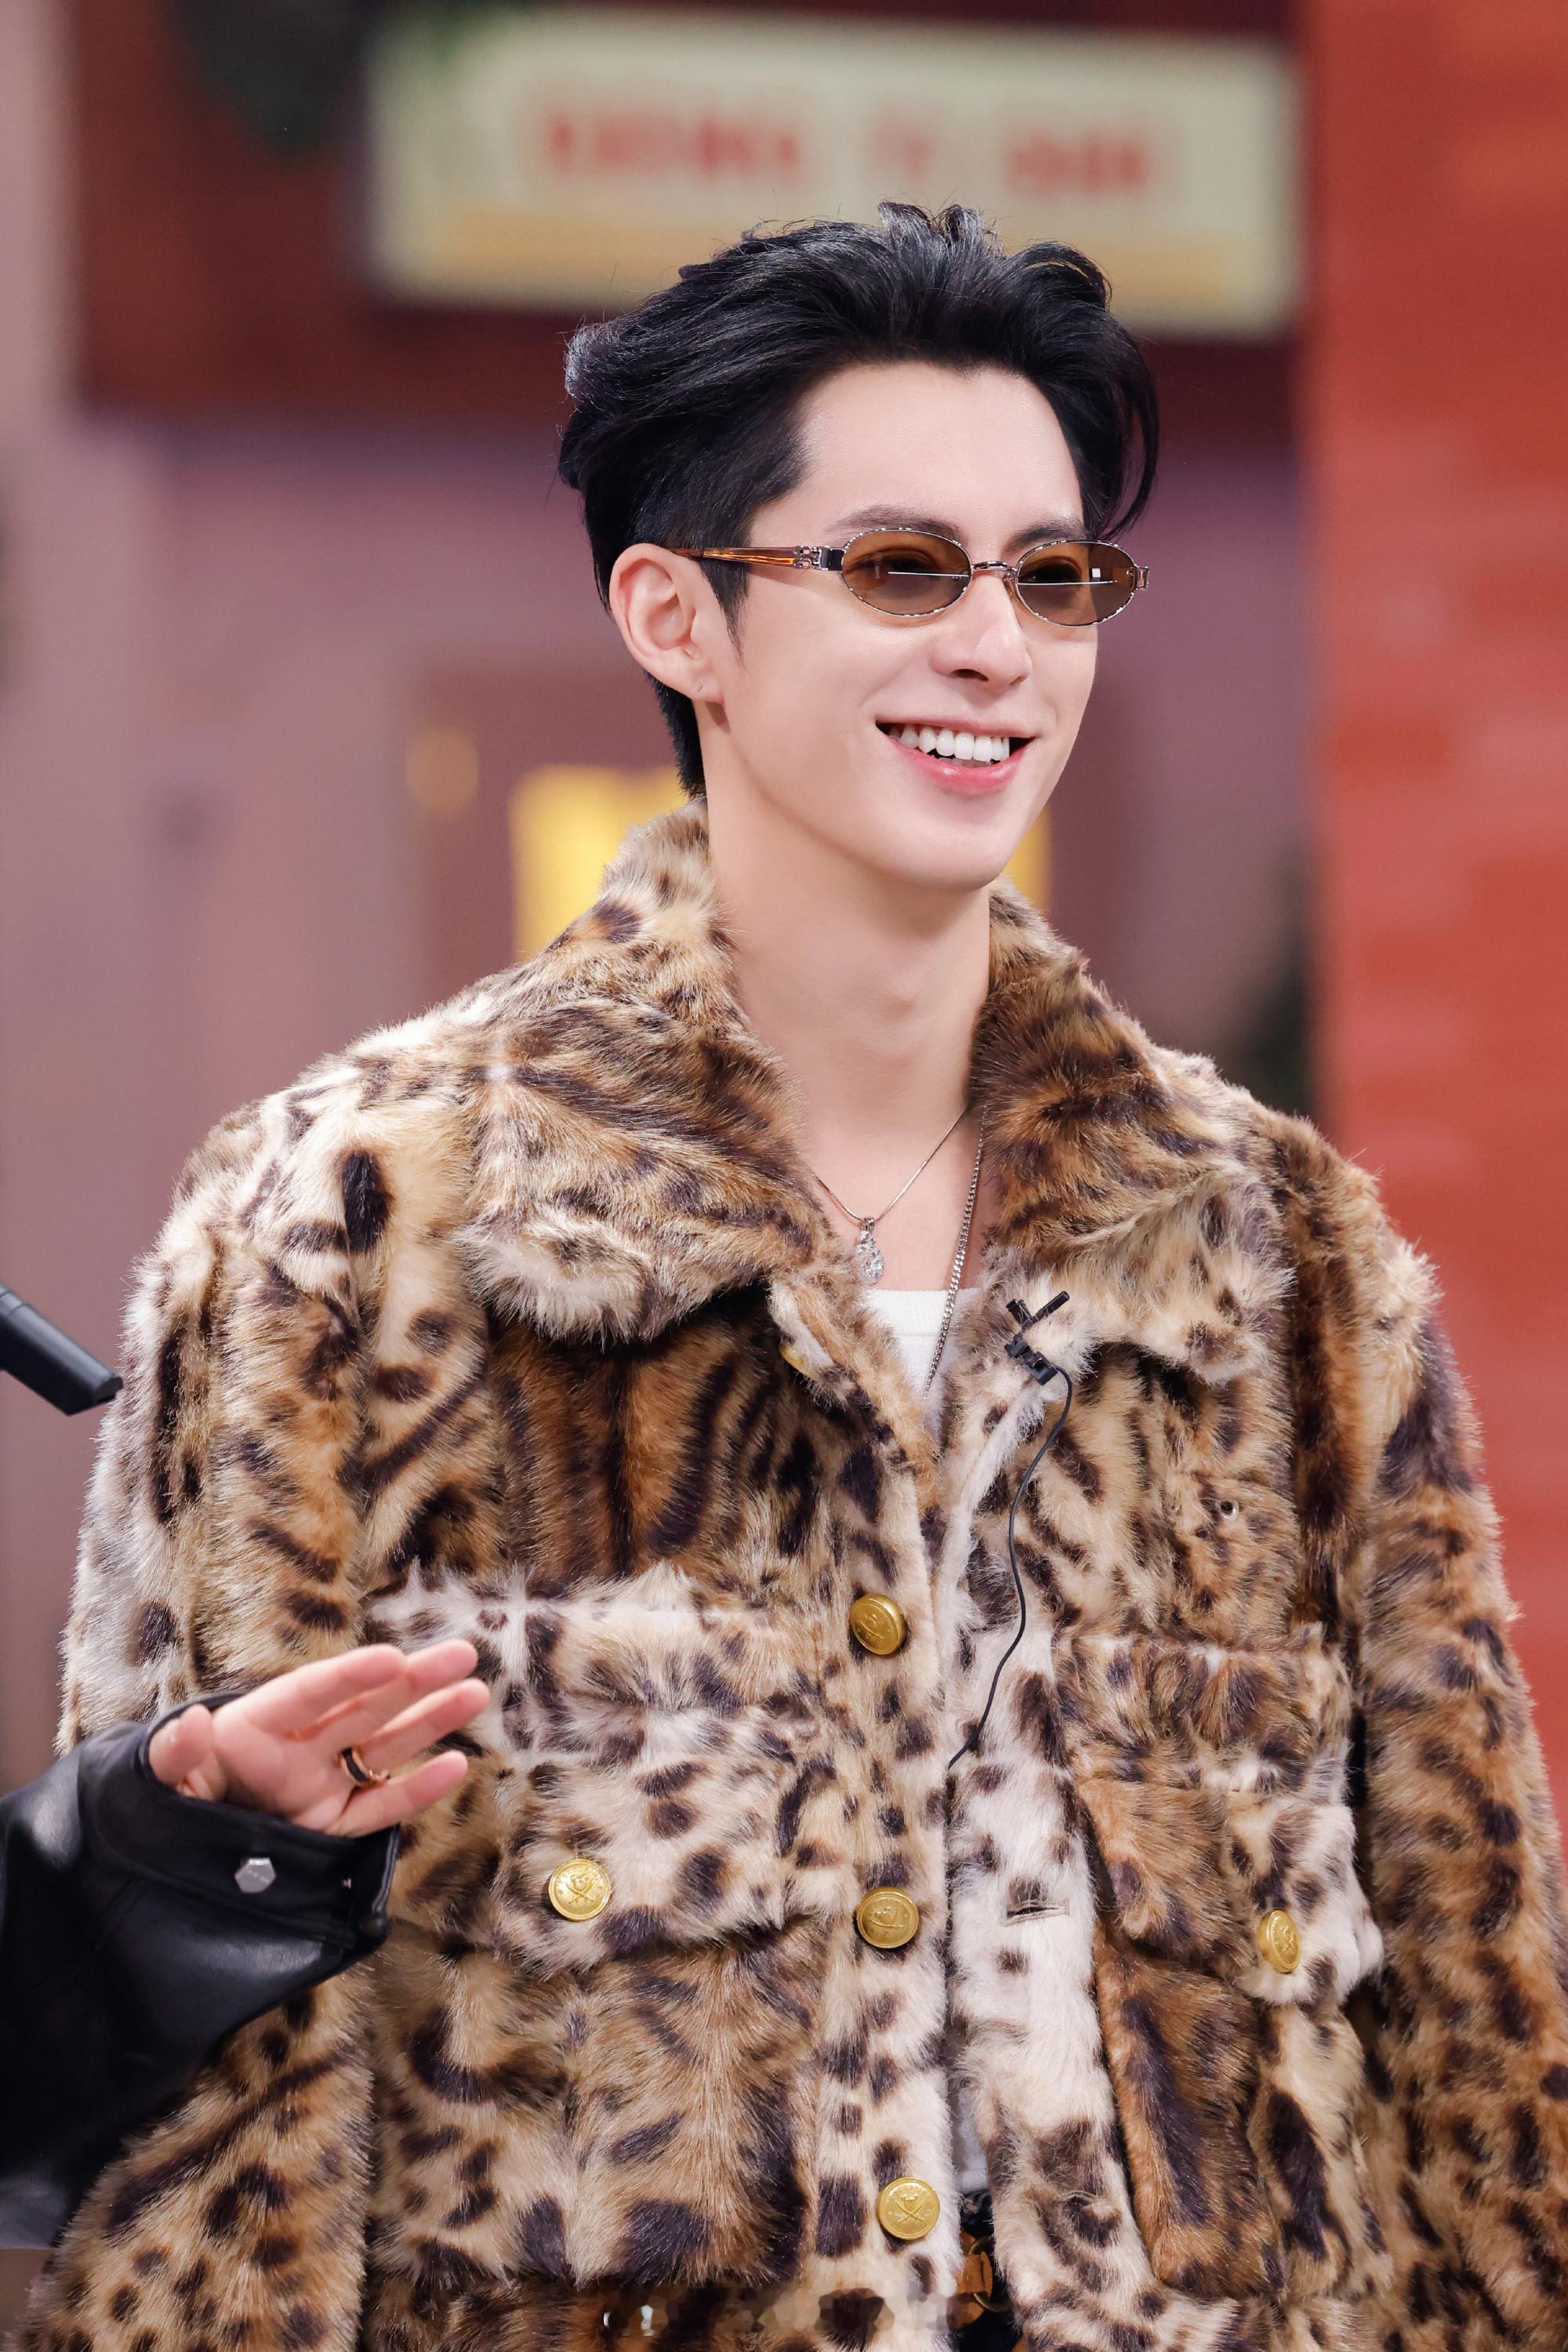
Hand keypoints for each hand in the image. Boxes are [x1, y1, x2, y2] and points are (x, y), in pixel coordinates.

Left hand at [145, 1640, 488, 1835]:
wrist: (157, 1878)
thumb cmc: (153, 1816)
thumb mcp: (153, 1787)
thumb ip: (173, 1757)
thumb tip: (193, 1723)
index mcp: (251, 1731)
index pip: (307, 1696)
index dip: (349, 1677)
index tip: (391, 1657)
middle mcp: (293, 1753)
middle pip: (361, 1709)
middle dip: (412, 1682)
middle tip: (462, 1654)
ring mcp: (317, 1789)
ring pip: (382, 1749)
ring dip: (428, 1721)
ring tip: (474, 1693)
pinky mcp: (330, 1829)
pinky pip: (378, 1807)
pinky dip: (416, 1791)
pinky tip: (455, 1766)